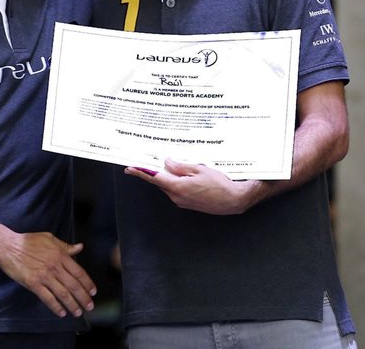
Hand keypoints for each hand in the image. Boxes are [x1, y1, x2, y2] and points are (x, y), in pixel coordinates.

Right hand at [0, 231, 96, 317]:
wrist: (9, 247)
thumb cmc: (28, 241)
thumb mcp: (49, 238)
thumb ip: (65, 246)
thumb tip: (79, 247)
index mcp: (60, 254)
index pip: (79, 271)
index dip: (87, 283)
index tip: (93, 292)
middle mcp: (55, 266)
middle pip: (73, 285)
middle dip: (83, 297)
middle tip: (90, 306)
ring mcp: (44, 276)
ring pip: (63, 294)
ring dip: (72, 305)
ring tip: (78, 312)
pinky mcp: (33, 284)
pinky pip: (48, 298)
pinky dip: (56, 307)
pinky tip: (62, 312)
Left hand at [125, 158, 257, 214]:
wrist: (234, 200)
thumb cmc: (220, 184)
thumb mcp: (199, 169)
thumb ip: (180, 167)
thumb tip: (167, 163)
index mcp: (178, 187)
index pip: (154, 178)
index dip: (141, 173)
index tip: (130, 168)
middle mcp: (177, 197)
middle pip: (161, 182)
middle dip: (155, 171)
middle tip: (149, 159)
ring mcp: (182, 202)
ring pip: (169, 186)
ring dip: (168, 176)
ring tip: (172, 164)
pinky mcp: (188, 204)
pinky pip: (177, 190)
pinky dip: (176, 182)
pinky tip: (183, 175)